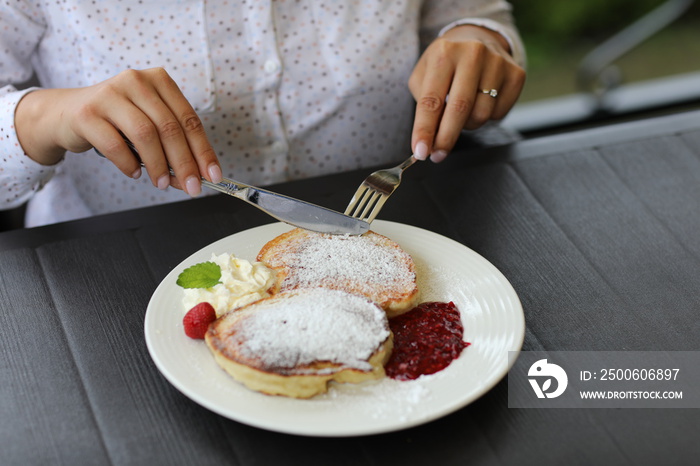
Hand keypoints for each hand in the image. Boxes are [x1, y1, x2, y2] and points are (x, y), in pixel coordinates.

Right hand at [15, 67, 221, 194]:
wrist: (66, 114)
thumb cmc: (117, 122)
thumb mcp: (149, 126)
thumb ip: (172, 146)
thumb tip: (195, 177)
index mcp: (159, 81)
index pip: (189, 119)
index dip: (203, 150)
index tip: (212, 175)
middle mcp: (136, 81)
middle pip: (169, 128)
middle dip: (184, 163)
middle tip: (192, 187)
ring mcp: (109, 94)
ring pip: (145, 135)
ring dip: (158, 165)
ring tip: (162, 183)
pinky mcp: (87, 113)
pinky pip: (115, 144)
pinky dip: (129, 164)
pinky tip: (134, 173)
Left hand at [408, 25, 525, 161]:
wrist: (477, 39)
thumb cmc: (445, 64)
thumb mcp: (424, 75)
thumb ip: (424, 105)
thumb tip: (428, 141)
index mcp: (444, 53)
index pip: (431, 100)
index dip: (425, 130)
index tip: (421, 152)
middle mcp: (473, 54)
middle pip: (459, 109)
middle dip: (446, 138)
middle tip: (438, 155)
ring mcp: (498, 63)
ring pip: (481, 115)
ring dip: (467, 125)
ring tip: (462, 111)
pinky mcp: (516, 75)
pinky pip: (499, 114)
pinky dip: (487, 117)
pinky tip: (481, 102)